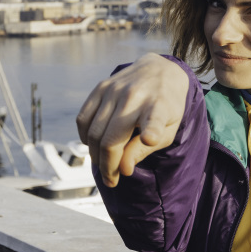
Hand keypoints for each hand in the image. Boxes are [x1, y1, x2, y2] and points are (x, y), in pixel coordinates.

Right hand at [76, 53, 188, 187]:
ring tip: (104, 165)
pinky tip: (94, 144)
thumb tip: (123, 169)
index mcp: (160, 107)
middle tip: (112, 180)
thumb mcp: (168, 131)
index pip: (154, 120)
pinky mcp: (101, 87)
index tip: (150, 139)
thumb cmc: (166, 108)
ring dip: (95, 156)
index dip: (151, 131)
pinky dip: (84, 137)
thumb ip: (144, 150)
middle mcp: (136, 96)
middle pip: (111, 140)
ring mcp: (115, 90)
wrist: (161, 71)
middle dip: (108, 167)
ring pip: (93, 132)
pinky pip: (83, 119)